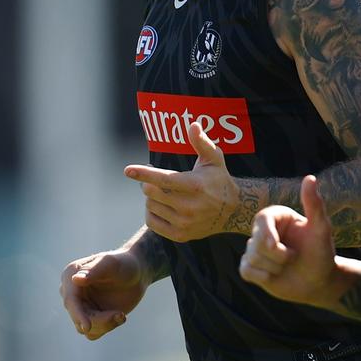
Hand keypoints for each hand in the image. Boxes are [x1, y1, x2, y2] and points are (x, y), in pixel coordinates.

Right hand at [60, 249, 147, 340]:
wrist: (137, 274)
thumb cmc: (123, 263)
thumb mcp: (111, 264)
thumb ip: (94, 270)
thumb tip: (75, 279)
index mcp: (70, 276)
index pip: (70, 300)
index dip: (77, 314)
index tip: (87, 327)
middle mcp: (72, 293)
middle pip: (77, 317)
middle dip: (100, 320)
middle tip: (121, 315)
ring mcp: (80, 306)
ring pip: (85, 328)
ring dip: (105, 324)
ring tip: (121, 314)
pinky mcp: (91, 317)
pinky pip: (93, 333)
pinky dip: (108, 327)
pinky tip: (120, 316)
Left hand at [124, 121, 239, 241]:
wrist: (232, 211)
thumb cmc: (218, 179)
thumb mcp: (214, 158)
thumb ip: (202, 142)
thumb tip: (193, 125)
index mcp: (195, 185)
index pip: (164, 179)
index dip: (144, 173)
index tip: (127, 170)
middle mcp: (189, 206)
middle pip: (151, 192)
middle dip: (148, 182)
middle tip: (156, 179)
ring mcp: (184, 222)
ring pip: (150, 206)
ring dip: (151, 198)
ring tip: (164, 194)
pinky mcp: (180, 235)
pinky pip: (152, 223)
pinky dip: (151, 213)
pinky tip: (162, 207)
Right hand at [240, 175, 337, 305]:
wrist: (319, 281)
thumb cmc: (321, 252)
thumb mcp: (320, 229)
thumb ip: (314, 204)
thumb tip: (310, 178)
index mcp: (277, 216)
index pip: (262, 219)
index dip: (266, 233)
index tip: (276, 246)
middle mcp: (264, 230)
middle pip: (256, 242)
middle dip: (278, 256)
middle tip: (294, 257)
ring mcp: (255, 248)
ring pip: (252, 258)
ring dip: (274, 268)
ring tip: (288, 266)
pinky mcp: (251, 267)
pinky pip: (245, 271)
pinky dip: (262, 277)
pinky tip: (274, 276)